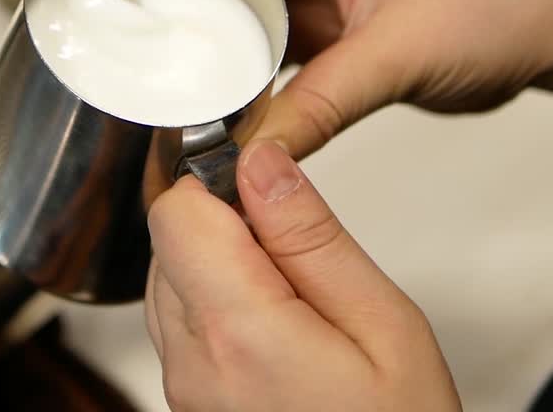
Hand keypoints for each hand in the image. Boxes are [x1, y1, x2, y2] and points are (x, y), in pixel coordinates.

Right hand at [41, 0, 552, 158]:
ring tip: (132, 50)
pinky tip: (201, 91)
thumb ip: (324, 101)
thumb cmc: (499, 1)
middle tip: (87, 0)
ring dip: (185, 20)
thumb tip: (253, 148)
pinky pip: (256, 37)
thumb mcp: (403, 50)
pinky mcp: (323, 21)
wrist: (549, 29)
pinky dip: (227, 61)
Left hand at [146, 139, 460, 411]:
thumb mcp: (384, 323)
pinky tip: (278, 327)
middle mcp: (193, 363)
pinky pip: (181, 324)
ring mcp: (185, 388)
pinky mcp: (189, 401)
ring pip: (169, 278)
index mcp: (238, 333)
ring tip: (297, 301)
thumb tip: (261, 164)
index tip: (269, 191)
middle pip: (169, 242)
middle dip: (226, 225)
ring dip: (222, 266)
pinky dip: (219, 306)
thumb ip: (310, 237)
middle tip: (301, 256)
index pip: (176, 211)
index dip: (220, 184)